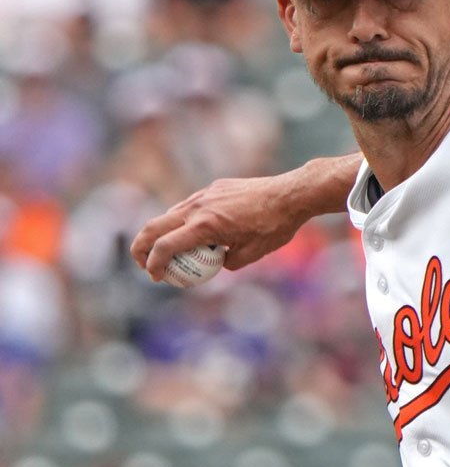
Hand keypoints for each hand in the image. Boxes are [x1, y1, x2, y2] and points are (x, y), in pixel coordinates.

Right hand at [130, 176, 309, 280]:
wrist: (291, 194)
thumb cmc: (275, 226)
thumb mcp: (251, 255)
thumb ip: (227, 263)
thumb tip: (216, 263)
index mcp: (205, 226)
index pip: (165, 247)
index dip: (154, 265)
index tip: (156, 277)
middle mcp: (199, 207)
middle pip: (154, 227)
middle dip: (141, 249)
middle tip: (144, 265)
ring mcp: (205, 195)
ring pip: (169, 214)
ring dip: (160, 233)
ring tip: (165, 251)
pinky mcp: (213, 188)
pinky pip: (188, 206)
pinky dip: (180, 221)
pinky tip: (191, 233)